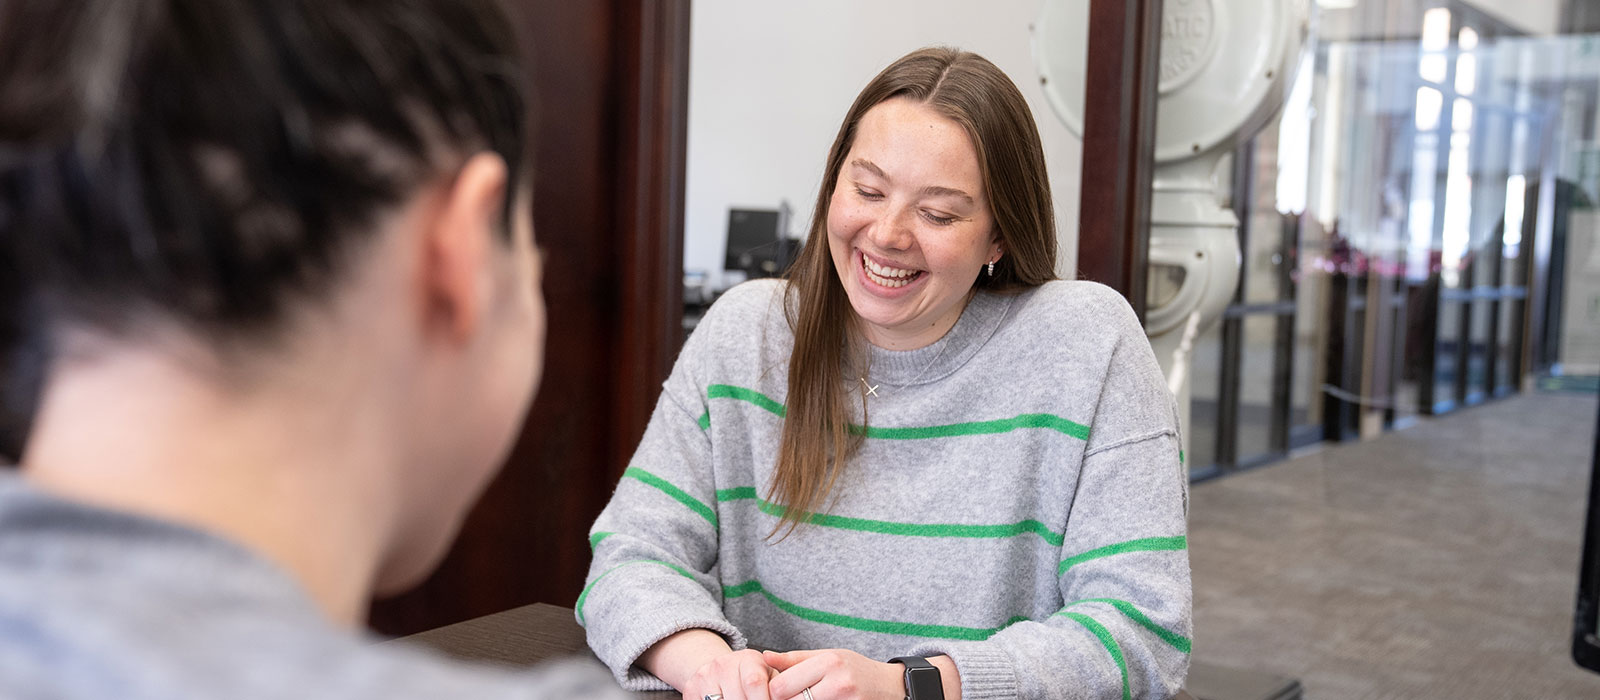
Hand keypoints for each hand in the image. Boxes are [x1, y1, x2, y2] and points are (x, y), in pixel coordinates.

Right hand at [682, 648, 779, 699]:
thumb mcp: (770, 677)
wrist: (720, 670)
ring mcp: (704, 676)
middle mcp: (723, 664)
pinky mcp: (690, 689)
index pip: (754, 682)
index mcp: (748, 659)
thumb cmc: (753, 678)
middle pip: (736, 698)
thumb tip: (790, 695)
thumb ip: (780, 687)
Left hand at [763, 648, 904, 699]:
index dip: (773, 692)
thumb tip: (765, 656)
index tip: (776, 692)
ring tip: (806, 698)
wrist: (890, 687)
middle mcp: (837, 683)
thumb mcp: (827, 656)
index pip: (781, 686)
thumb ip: (794, 659)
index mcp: (828, 662)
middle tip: (789, 697)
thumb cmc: (856, 669)